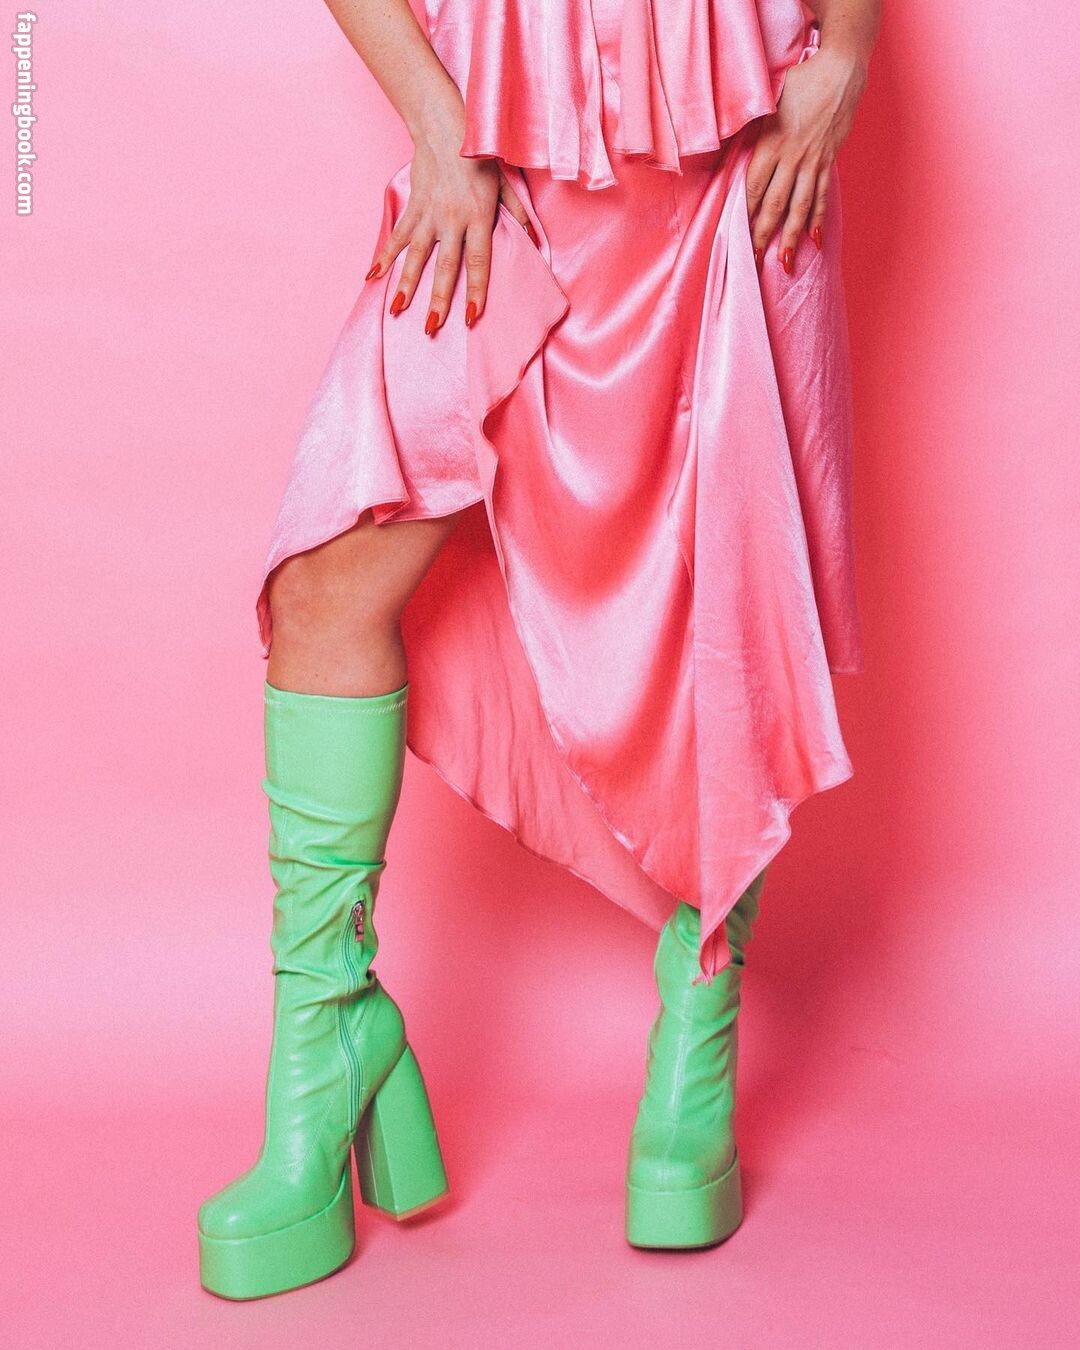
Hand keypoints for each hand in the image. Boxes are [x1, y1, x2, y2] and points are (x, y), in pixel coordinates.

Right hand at [365, 95, 537, 332]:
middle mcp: (452, 219)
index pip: (479, 262)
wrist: (444, 125)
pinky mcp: (412, 206)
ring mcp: (429, 214)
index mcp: (479, 217)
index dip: (476, 291)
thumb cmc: (480, 155)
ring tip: (398, 310)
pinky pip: (397, 236)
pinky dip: (384, 256)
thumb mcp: (505, 184)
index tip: (472, 318)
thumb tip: (533, 242)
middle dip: (438, 300)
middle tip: (432, 327)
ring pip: (416, 256)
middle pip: (445, 267)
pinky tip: (373, 276)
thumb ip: (516, 215)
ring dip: (406, 284)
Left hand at [745, 43, 866, 271]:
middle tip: (753, 260)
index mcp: (772, 143)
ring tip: (785, 262)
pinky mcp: (829, 161)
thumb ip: (752, 128)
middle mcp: (792, 157)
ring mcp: (813, 161)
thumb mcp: (769, 102)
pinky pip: (822, 195)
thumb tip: (731, 146)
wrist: (840, 70)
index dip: (746, 213)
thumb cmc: (800, 82)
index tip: (736, 235)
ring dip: (791, 236)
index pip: (755, 186)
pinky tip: (814, 240)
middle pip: (775, 203)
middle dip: (763, 235)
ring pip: (800, 206)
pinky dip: (818, 218)